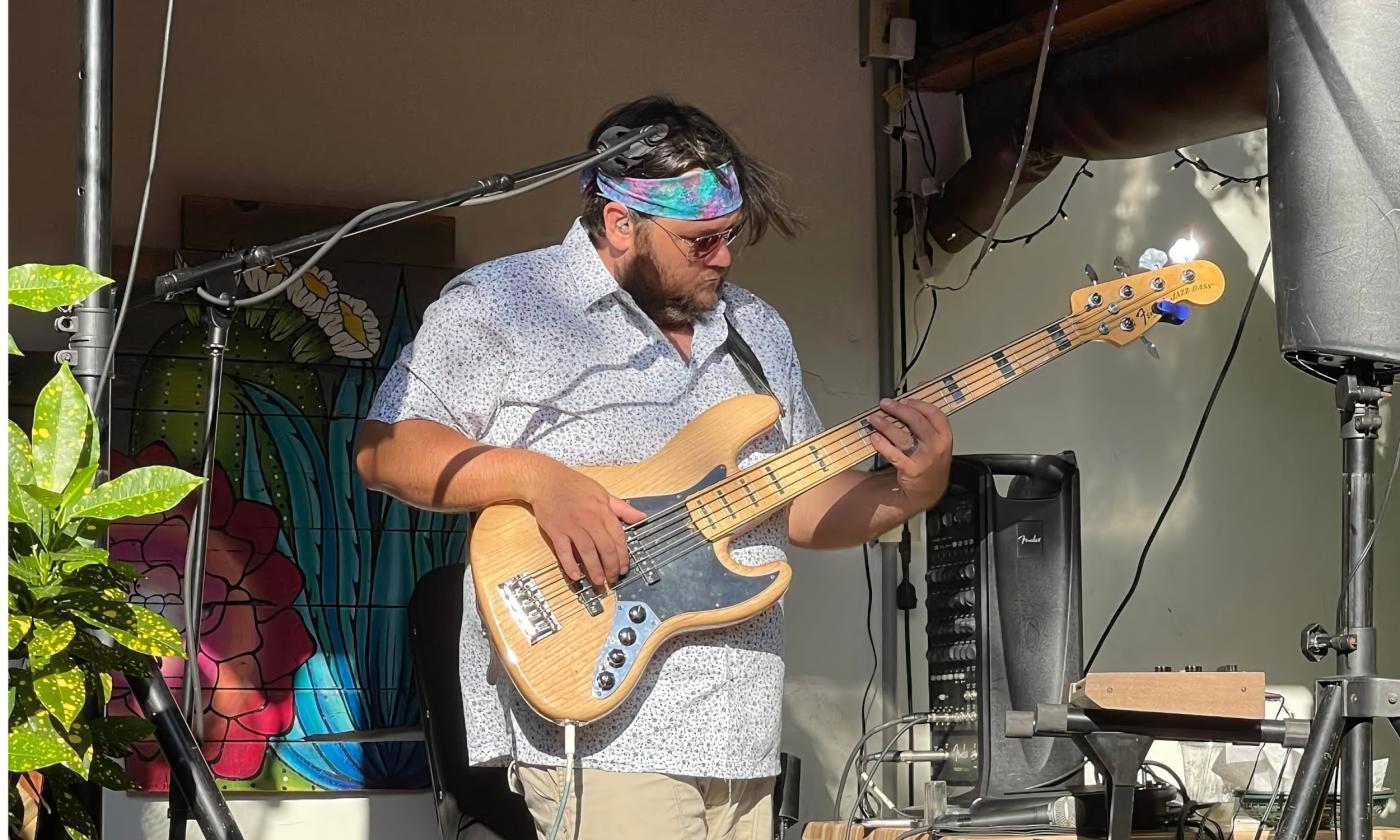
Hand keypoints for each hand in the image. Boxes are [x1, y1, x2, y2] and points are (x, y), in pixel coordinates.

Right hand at [524, 460, 645, 588]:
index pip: (618, 538)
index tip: (624, 567)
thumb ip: (622, 508)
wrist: (546, 480)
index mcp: (603, 511)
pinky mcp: (556, 531)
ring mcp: (572, 526)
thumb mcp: (603, 493)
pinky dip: (570, 565)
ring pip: (587, 553)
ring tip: (599, 582)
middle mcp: (589, 520)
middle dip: (611, 567)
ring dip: (594, 570)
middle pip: (605, 548)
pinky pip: (564, 552)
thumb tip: (641, 517)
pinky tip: (576, 576)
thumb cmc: (574, 485)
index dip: (623, 556)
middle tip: (613, 578)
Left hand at [866, 398, 952, 508]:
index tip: (904, 400)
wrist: (928, 491)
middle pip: (917, 421)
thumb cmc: (930, 463)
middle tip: (885, 404)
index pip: (934, 413)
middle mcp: (936, 446)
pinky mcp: (911, 470)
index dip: (918, 404)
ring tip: (875, 418)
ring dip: (886, 425)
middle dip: (898, 409)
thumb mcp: (936, 442)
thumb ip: (927, 423)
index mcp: (945, 436)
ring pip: (903, 437)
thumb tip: (911, 400)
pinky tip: (875, 437)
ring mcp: (924, 459)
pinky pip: (894, 454)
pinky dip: (882, 444)